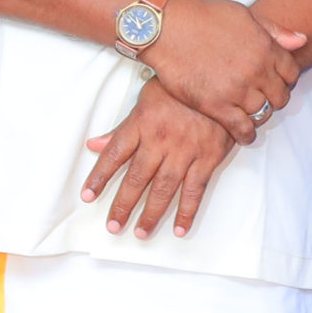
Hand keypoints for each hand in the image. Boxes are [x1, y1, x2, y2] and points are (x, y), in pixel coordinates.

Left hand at [82, 81, 234, 240]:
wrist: (223, 80)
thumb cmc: (182, 88)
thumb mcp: (147, 99)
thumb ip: (122, 127)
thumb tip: (94, 145)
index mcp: (143, 123)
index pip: (115, 154)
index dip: (100, 176)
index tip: (88, 196)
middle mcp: (161, 140)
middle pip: (137, 178)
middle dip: (123, 204)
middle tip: (113, 225)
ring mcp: (185, 151)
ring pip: (164, 188)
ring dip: (151, 213)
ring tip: (141, 233)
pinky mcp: (208, 157)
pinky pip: (195, 189)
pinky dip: (187, 211)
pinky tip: (179, 228)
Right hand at [140, 0, 306, 144]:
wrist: (169, 29)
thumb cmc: (204, 17)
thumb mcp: (245, 15)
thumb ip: (275, 31)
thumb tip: (301, 40)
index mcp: (266, 48)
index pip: (291, 73)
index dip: (286, 79)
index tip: (278, 82)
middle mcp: (256, 71)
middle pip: (280, 97)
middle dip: (274, 98)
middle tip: (264, 98)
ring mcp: (237, 90)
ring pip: (262, 113)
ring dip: (259, 115)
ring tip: (252, 114)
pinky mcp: (216, 105)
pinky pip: (241, 128)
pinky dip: (246, 134)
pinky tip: (244, 135)